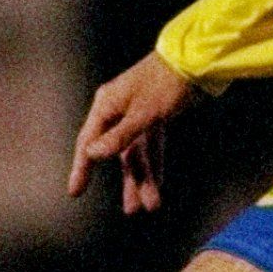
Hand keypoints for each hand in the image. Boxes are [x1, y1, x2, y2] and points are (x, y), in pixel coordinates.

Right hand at [68, 51, 196, 214]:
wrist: (197, 61)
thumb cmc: (167, 81)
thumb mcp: (144, 112)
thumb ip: (120, 136)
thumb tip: (93, 155)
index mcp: (107, 105)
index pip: (89, 142)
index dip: (82, 168)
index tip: (75, 191)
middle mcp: (118, 110)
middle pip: (117, 153)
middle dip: (128, 181)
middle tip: (131, 210)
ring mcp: (137, 114)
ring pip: (137, 153)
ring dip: (144, 178)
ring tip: (150, 206)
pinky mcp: (156, 117)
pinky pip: (151, 146)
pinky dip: (155, 164)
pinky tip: (158, 184)